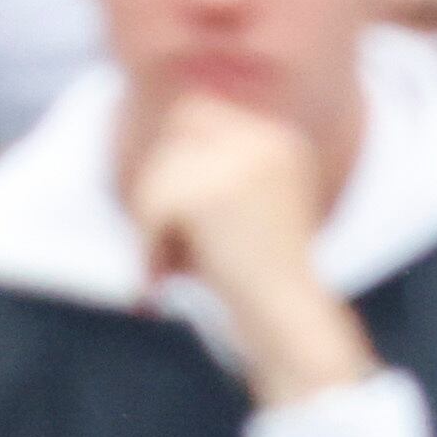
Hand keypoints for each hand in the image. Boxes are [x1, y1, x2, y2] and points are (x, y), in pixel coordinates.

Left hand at [123, 89, 376, 406]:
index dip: (173, 156)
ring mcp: (239, 162)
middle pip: (177, 130)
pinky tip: (164, 279)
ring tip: (165, 272)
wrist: (289, 323)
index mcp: (280, 141)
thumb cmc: (265, 288)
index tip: (165, 209)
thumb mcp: (246, 219)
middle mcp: (264, 139)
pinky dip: (147, 246)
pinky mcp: (209, 193)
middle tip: (159, 245)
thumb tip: (158, 151)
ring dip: (150, 223)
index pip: (197, 113)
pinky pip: (152, 204)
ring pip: (160, 171)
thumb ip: (213, 180)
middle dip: (160, 184)